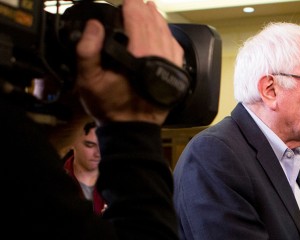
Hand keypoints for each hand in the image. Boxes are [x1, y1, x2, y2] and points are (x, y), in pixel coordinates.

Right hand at [75, 0, 183, 124]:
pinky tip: (165, 32)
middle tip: (139, 1)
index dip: (132, 8)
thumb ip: (88, 51)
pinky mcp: (175, 76)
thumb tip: (94, 26)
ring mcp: (169, 68)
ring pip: (167, 37)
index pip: (138, 23)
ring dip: (159, 21)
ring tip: (151, 9)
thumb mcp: (89, 80)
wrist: (131, 130)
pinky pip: (176, 51)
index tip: (128, 0)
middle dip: (145, 12)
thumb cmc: (110, 107)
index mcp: (139, 57)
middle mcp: (158, 60)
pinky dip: (170, 38)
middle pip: (154, 27)